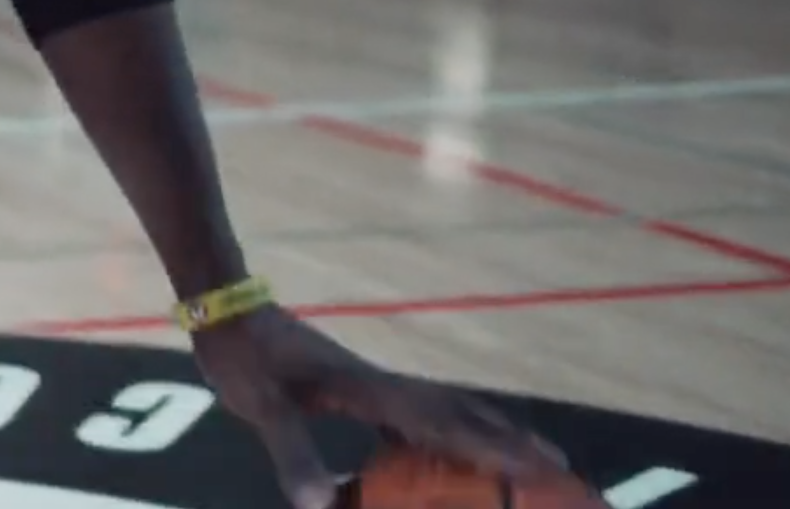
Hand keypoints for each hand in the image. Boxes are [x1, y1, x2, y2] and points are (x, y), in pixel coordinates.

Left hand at [190, 306, 598, 507]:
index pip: (447, 425)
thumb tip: (319, 506)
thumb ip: (293, 454)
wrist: (226, 301)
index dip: (496, 449)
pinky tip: (446, 452)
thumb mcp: (264, 408)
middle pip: (464, 414)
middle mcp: (383, 384)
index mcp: (371, 390)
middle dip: (513, 442)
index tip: (543, 467)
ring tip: (529, 456)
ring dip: (488, 433)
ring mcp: (374, 382)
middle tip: (563, 470)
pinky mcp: (357, 384)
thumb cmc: (243, 353)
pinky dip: (444, 432)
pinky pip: (415, 414)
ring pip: (446, 409)